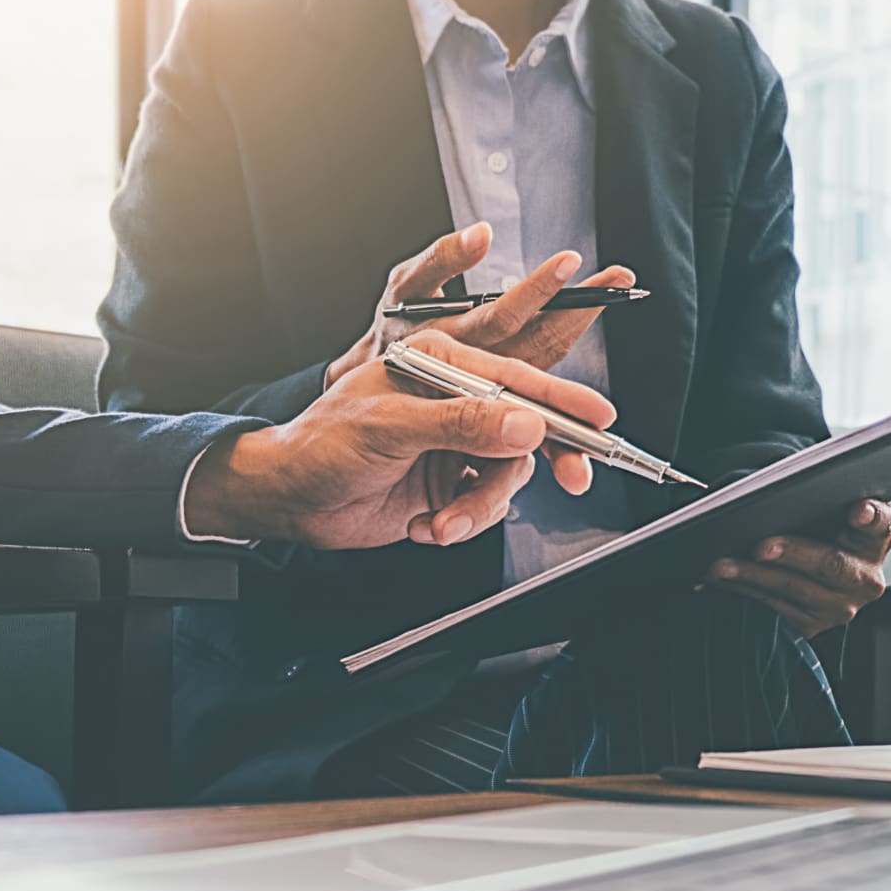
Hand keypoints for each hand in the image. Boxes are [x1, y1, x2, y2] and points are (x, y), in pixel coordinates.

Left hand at [184, 331, 618, 548]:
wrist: (292, 500)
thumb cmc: (323, 446)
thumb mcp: (392, 427)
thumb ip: (462, 424)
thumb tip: (526, 424)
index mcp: (440, 364)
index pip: (513, 377)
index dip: (561, 399)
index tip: (598, 419)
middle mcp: (454, 400)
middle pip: (526, 425)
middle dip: (548, 456)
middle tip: (575, 477)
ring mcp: (454, 444)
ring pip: (507, 475)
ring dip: (480, 506)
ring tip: (443, 522)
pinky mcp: (448, 483)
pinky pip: (483, 504)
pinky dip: (462, 521)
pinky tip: (428, 526)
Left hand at [704, 500, 890, 638]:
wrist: (806, 573)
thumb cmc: (813, 532)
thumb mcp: (823, 514)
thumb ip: (818, 501)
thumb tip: (779, 493)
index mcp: (875, 540)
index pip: (880, 524)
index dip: (870, 516)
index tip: (856, 511)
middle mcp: (864, 578)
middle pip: (830, 563)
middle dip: (792, 553)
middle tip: (760, 547)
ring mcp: (839, 607)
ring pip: (793, 589)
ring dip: (751, 576)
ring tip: (721, 565)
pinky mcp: (811, 625)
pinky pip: (773, 608)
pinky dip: (742, 592)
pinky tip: (720, 581)